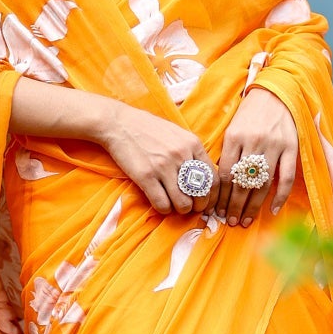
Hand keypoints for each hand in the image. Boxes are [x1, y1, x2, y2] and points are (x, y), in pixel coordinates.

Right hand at [97, 103, 218, 215]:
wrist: (119, 123)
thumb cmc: (149, 129)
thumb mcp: (178, 134)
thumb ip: (192, 152)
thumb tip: (204, 177)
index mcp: (192, 144)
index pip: (213, 178)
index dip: (212, 196)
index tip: (206, 202)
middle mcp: (181, 155)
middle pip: (201, 193)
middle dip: (198, 206)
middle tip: (191, 207)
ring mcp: (163, 166)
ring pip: (183, 203)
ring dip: (181, 210)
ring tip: (175, 206)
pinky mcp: (145, 176)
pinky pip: (162, 204)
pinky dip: (164, 209)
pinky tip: (161, 204)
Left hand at [214, 87, 298, 226]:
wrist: (276, 93)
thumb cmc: (250, 114)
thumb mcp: (232, 129)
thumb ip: (227, 154)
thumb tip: (217, 186)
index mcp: (234, 137)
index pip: (224, 174)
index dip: (219, 196)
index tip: (216, 211)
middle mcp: (253, 142)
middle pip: (241, 183)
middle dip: (233, 206)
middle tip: (229, 222)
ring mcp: (273, 145)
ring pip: (261, 184)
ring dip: (253, 206)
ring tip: (245, 221)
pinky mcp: (290, 147)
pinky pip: (286, 177)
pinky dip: (280, 195)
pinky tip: (272, 209)